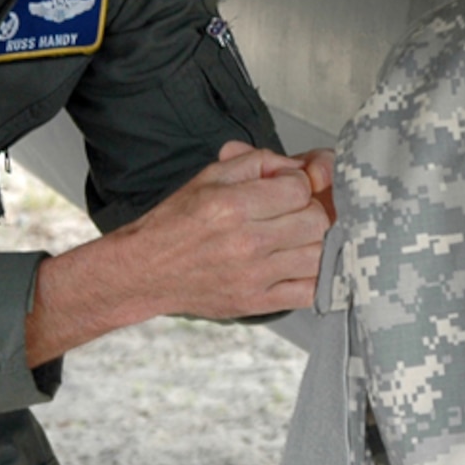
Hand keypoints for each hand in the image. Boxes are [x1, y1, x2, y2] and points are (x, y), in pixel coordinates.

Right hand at [112, 144, 328, 316]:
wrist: (146, 270)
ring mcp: (254, 277)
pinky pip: (309, 293)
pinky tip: (299, 265)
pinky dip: (315, 278)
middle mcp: (246, 242)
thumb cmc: (177, 222)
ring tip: (297, 238)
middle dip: (311, 210)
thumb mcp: (210, 176)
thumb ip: (257, 162)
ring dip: (314, 242)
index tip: (287, 188)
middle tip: (295, 212)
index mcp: (233, 206)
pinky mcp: (256, 303)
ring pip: (318, 255)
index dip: (299, 183)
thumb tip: (297, 166)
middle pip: (315, 221)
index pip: (299, 188)